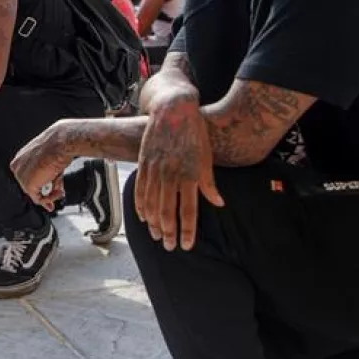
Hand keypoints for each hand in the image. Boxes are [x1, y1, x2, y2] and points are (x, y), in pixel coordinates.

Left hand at [11, 121, 75, 209]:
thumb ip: (49, 176)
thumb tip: (54, 188)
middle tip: (59, 192)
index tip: (50, 189)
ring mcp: (21, 176)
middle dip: (47, 191)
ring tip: (61, 191)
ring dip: (50, 195)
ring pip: (35, 194)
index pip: (28, 176)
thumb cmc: (59, 146)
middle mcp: (18, 166)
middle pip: (32, 186)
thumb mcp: (51, 161)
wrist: (61, 142)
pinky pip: (38, 199)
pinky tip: (58, 193)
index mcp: (21, 158)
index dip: (41, 185)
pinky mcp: (28, 185)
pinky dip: (50, 199)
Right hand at [135, 93, 222, 250]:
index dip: (187, 231)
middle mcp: (171, 176)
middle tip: (169, 246)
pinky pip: (140, 190)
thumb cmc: (195, 135)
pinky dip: (141, 206)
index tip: (186, 245)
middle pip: (167, 212)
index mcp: (190, 176)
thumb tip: (219, 203)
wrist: (174, 111)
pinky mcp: (144, 163)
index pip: (188, 211)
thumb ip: (209, 184)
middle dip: (168, 232)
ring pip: (152, 204)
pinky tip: (144, 217)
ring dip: (154, 223)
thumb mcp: (207, 159)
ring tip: (157, 236)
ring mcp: (155, 170)